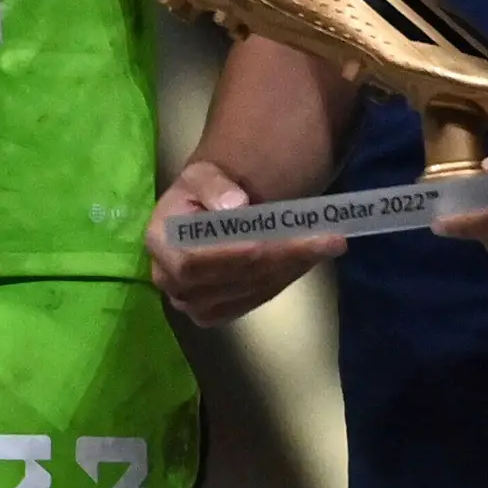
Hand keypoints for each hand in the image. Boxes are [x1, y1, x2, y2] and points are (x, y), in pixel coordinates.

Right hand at [145, 157, 340, 323]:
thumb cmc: (203, 191)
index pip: (193, 260)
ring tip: (328, 243)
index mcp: (160, 242)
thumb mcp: (203, 174)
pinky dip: (288, 277)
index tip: (264, 242)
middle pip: (228, 279)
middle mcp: (170, 280)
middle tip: (324, 238)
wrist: (209, 213)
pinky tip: (312, 257)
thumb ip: (214, 186)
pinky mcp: (218, 313)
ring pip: (248, 291)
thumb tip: (235, 206)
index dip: (229, 255)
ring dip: (292, 267)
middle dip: (278, 258)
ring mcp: (194, 302)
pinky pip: (257, 299)